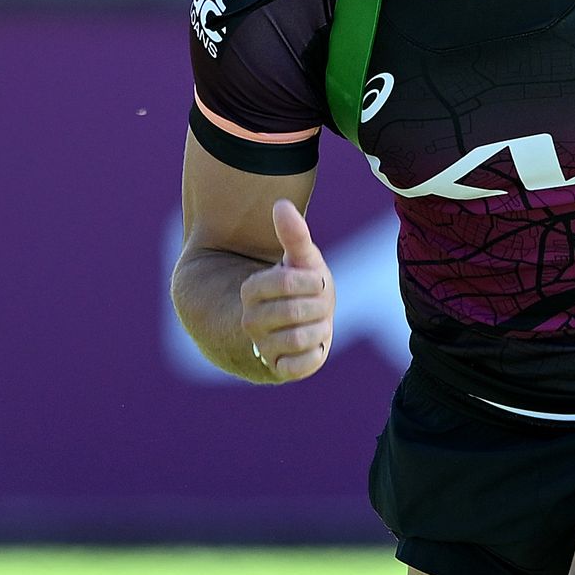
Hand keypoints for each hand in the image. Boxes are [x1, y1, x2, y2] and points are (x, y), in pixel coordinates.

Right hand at [238, 199, 334, 381]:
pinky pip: (300, 367)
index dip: (312, 280)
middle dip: (320, 305)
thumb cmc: (300, 286)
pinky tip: (317, 343)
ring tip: (320, 322)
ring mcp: (262, 347)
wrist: (296, 323)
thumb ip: (293, 233)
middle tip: (323, 302)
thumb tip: (281, 204)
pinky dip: (315, 354)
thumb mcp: (299, 259)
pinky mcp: (279, 370)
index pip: (285, 283)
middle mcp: (251, 320)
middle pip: (295, 312)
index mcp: (251, 290)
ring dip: (320, 328)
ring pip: (299, 340)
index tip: (318, 279)